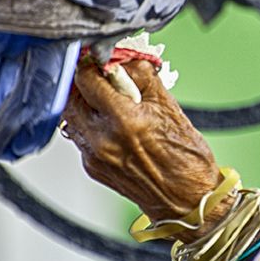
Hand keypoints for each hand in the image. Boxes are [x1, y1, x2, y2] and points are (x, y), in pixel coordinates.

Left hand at [62, 60, 220, 222]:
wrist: (187, 201)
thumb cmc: (186, 159)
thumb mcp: (170, 107)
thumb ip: (142, 78)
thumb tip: (125, 59)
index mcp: (124, 121)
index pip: (87, 79)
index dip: (93, 63)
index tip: (101, 59)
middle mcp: (103, 140)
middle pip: (72, 96)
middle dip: (85, 82)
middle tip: (102, 77)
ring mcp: (94, 156)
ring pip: (72, 116)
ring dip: (84, 101)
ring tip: (107, 99)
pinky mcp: (92, 167)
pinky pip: (80, 135)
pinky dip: (90, 122)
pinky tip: (110, 122)